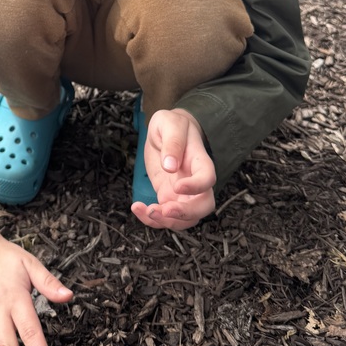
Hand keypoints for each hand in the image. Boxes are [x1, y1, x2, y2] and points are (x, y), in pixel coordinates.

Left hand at [130, 108, 215, 230]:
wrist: (166, 131)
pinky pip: (165, 216)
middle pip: (203, 206)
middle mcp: (195, 181)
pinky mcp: (168, 196)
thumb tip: (170, 165)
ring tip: (146, 210)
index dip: (196, 187)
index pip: (208, 179)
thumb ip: (172, 142)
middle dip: (185, 214)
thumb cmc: (172, 124)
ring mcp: (183, 192)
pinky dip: (151, 218)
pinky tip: (137, 207)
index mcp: (200, 161)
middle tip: (165, 210)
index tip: (177, 185)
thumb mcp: (169, 124)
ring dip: (167, 222)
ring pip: (185, 218)